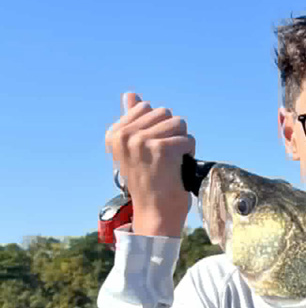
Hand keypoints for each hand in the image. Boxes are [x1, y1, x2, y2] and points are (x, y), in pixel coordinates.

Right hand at [105, 92, 194, 236]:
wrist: (155, 213)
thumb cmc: (149, 183)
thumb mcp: (135, 149)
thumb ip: (132, 120)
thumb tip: (130, 94)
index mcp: (115, 133)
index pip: (146, 108)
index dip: (158, 129)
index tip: (151, 152)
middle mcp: (124, 135)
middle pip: (165, 113)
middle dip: (172, 134)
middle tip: (164, 159)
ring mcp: (141, 140)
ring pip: (178, 123)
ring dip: (182, 143)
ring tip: (171, 162)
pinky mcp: (160, 148)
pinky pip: (188, 139)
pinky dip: (189, 154)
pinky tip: (179, 168)